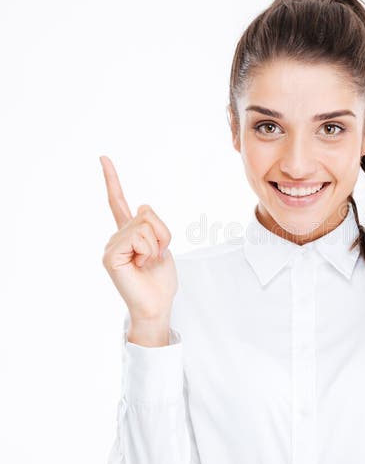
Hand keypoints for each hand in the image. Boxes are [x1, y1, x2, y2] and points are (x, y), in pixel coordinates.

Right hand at [100, 155, 177, 321]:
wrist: (157, 305)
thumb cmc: (160, 280)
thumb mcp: (162, 245)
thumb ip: (152, 225)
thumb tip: (140, 206)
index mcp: (128, 233)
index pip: (118, 202)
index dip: (112, 179)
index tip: (103, 158)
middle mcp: (116, 237)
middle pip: (146, 213)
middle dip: (162, 234)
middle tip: (156, 257)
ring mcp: (111, 246)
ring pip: (144, 225)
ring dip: (156, 244)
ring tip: (148, 262)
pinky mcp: (110, 255)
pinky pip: (138, 237)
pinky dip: (148, 250)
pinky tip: (141, 265)